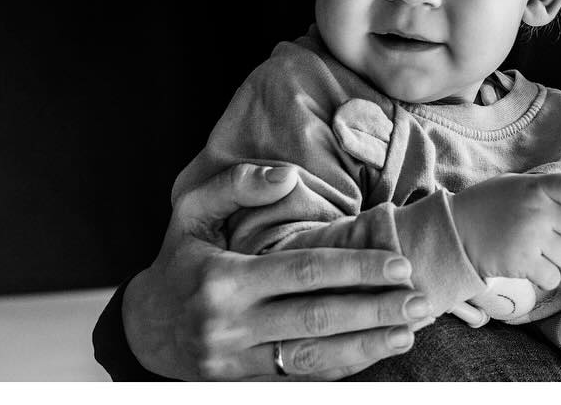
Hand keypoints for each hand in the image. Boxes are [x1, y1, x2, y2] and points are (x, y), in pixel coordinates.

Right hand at [122, 163, 428, 379]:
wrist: (141, 329)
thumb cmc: (179, 260)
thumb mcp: (191, 213)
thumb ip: (237, 185)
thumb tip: (285, 177)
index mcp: (223, 281)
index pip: (304, 273)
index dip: (356, 268)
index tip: (399, 263)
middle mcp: (229, 327)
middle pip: (316, 318)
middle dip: (373, 309)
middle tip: (419, 299)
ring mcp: (235, 363)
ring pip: (311, 359)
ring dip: (364, 346)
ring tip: (407, 332)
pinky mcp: (241, 385)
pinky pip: (298, 379)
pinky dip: (338, 368)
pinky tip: (373, 353)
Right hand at [449, 173, 560, 290]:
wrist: (455, 229)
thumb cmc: (489, 205)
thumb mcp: (518, 186)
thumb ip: (547, 192)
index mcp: (538, 188)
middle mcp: (538, 211)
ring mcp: (531, 237)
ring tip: (556, 261)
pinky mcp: (522, 262)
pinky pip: (552, 277)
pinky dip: (551, 278)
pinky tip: (539, 271)